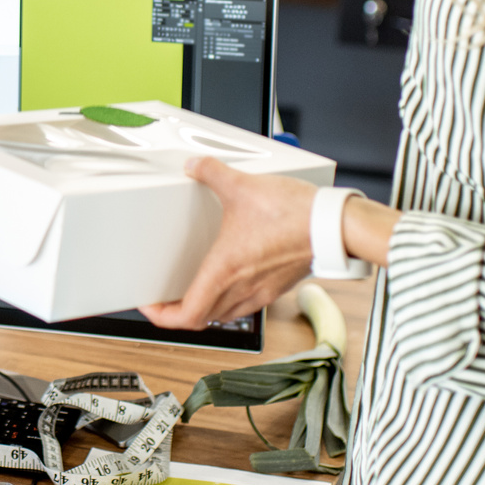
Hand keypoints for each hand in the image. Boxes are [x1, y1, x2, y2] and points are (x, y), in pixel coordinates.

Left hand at [139, 157, 316, 330]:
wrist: (335, 226)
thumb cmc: (295, 215)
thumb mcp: (243, 186)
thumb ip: (212, 173)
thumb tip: (195, 166)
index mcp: (225, 271)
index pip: (186, 316)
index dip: (161, 316)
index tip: (149, 304)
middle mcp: (242, 288)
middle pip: (201, 318)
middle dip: (178, 312)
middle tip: (164, 298)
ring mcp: (262, 292)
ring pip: (223, 314)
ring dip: (204, 307)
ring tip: (192, 290)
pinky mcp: (277, 287)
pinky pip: (245, 304)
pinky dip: (228, 299)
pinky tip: (229, 278)